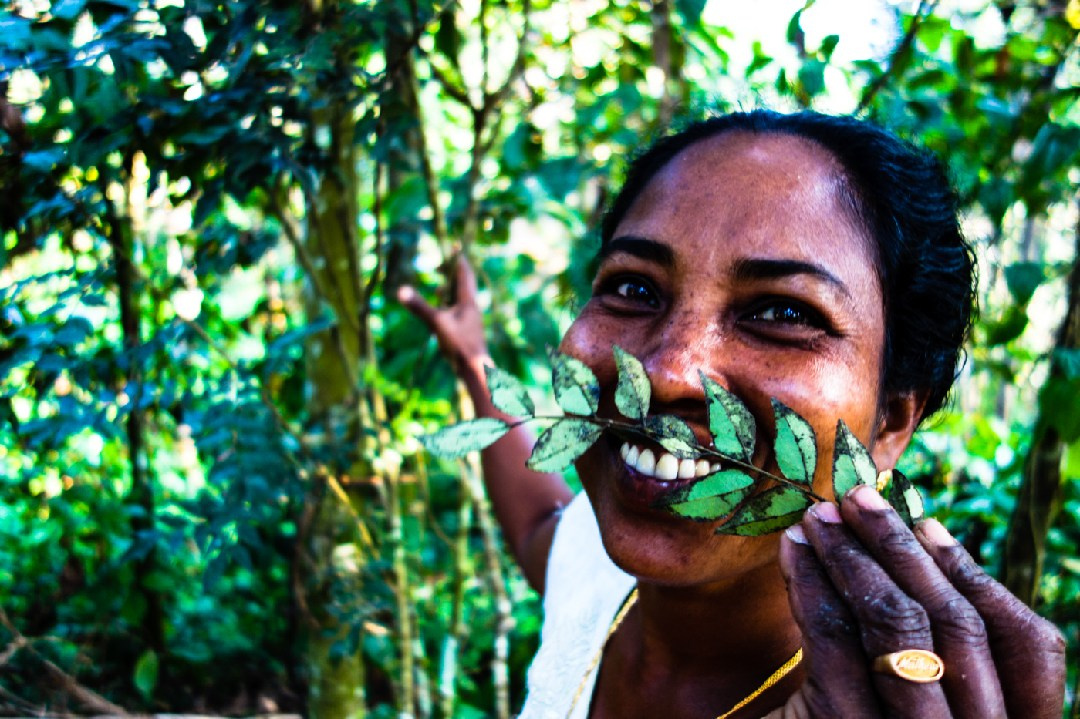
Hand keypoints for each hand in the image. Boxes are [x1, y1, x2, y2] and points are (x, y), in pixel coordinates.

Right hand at [397, 256, 489, 379]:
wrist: (475, 369)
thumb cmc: (459, 345)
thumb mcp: (436, 323)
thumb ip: (419, 307)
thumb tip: (400, 290)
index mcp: (468, 301)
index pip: (464, 273)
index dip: (458, 259)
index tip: (455, 246)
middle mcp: (471, 307)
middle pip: (463, 285)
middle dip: (452, 274)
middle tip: (440, 266)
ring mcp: (469, 320)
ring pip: (460, 300)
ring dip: (449, 292)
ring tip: (438, 289)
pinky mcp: (466, 331)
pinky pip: (456, 312)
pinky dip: (448, 307)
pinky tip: (440, 315)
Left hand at [772, 484, 1065, 718]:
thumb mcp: (918, 710)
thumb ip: (938, 655)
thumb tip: (919, 546)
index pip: (1032, 649)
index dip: (981, 579)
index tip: (928, 525)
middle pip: (958, 625)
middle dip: (903, 549)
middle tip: (857, 497)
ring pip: (900, 627)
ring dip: (854, 557)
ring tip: (817, 519)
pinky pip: (834, 641)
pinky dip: (812, 583)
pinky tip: (792, 553)